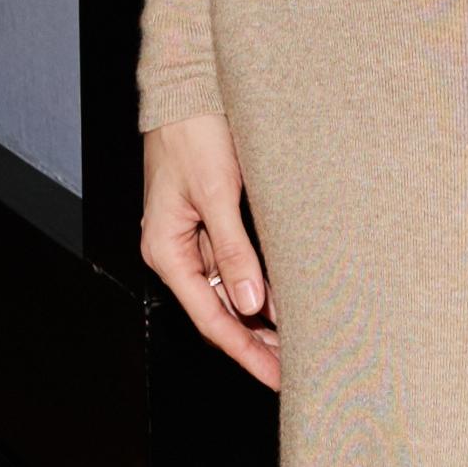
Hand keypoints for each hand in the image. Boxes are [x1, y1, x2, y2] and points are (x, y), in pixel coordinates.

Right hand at [141, 113, 279, 390]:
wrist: (188, 89)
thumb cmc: (194, 134)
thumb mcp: (217, 194)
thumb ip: (235, 251)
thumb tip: (250, 306)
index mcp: (166, 251)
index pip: (211, 319)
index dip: (245, 353)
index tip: (277, 377)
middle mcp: (177, 251)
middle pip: (219, 313)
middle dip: (256, 344)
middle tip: (299, 368)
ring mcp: (194, 239)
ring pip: (230, 294)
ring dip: (261, 318)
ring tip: (300, 343)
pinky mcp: (211, 222)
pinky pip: (236, 267)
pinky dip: (260, 286)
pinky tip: (286, 300)